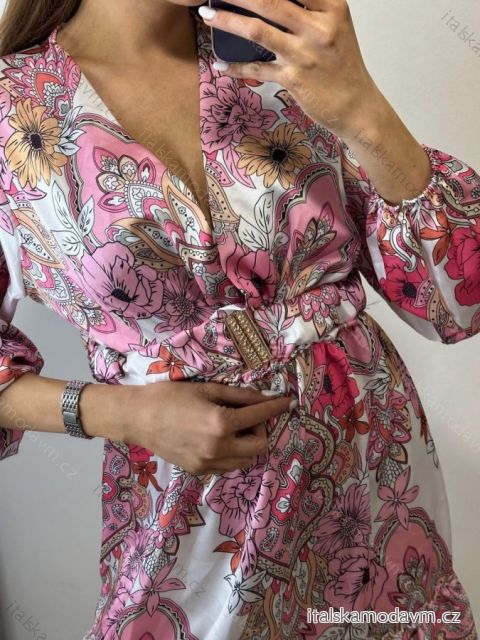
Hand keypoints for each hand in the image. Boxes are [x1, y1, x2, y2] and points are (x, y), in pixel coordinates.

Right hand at [123, 381, 295, 474]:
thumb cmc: (170, 396)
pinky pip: (228, 467)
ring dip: (249, 445)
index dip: (276, 407)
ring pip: (246, 461)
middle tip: (250, 416)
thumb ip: (238, 396)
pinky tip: (220, 440)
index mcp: (221, 424)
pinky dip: (232, 455)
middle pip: (260, 446)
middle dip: (262, 429)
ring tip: (235, 429)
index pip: (259, 416)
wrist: (138, 418)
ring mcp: (208, 464)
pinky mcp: (199, 471)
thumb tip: (263, 397)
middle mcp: (218, 448)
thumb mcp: (207, 390)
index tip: (287, 401)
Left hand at [198, 0, 378, 138]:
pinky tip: (221, 64)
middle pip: (270, 0)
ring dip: (227, 21)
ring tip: (207, 14)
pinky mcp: (293, 79)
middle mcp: (318, 27)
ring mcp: (304, 54)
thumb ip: (310, 9)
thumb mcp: (335, 27)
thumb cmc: (342, 66)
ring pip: (258, 31)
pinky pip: (257, 69)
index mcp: (331, 8)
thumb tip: (273, 3)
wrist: (357, 106)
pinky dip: (236, 67)